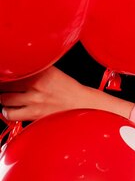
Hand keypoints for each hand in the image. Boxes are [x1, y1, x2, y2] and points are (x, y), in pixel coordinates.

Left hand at [0, 66, 133, 121]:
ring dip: (3, 97)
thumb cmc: (68, 88)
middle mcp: (36, 84)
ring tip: (6, 95)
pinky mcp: (33, 114)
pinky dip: (6, 111)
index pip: (15, 68)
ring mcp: (34, 100)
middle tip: (5, 84)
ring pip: (4, 98)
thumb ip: (37, 68)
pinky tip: (10, 108)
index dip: (6, 71)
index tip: (5, 72)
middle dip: (3, 84)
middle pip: (7, 83)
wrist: (81, 104)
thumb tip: (20, 66)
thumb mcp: (53, 71)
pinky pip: (10, 114)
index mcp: (42, 70)